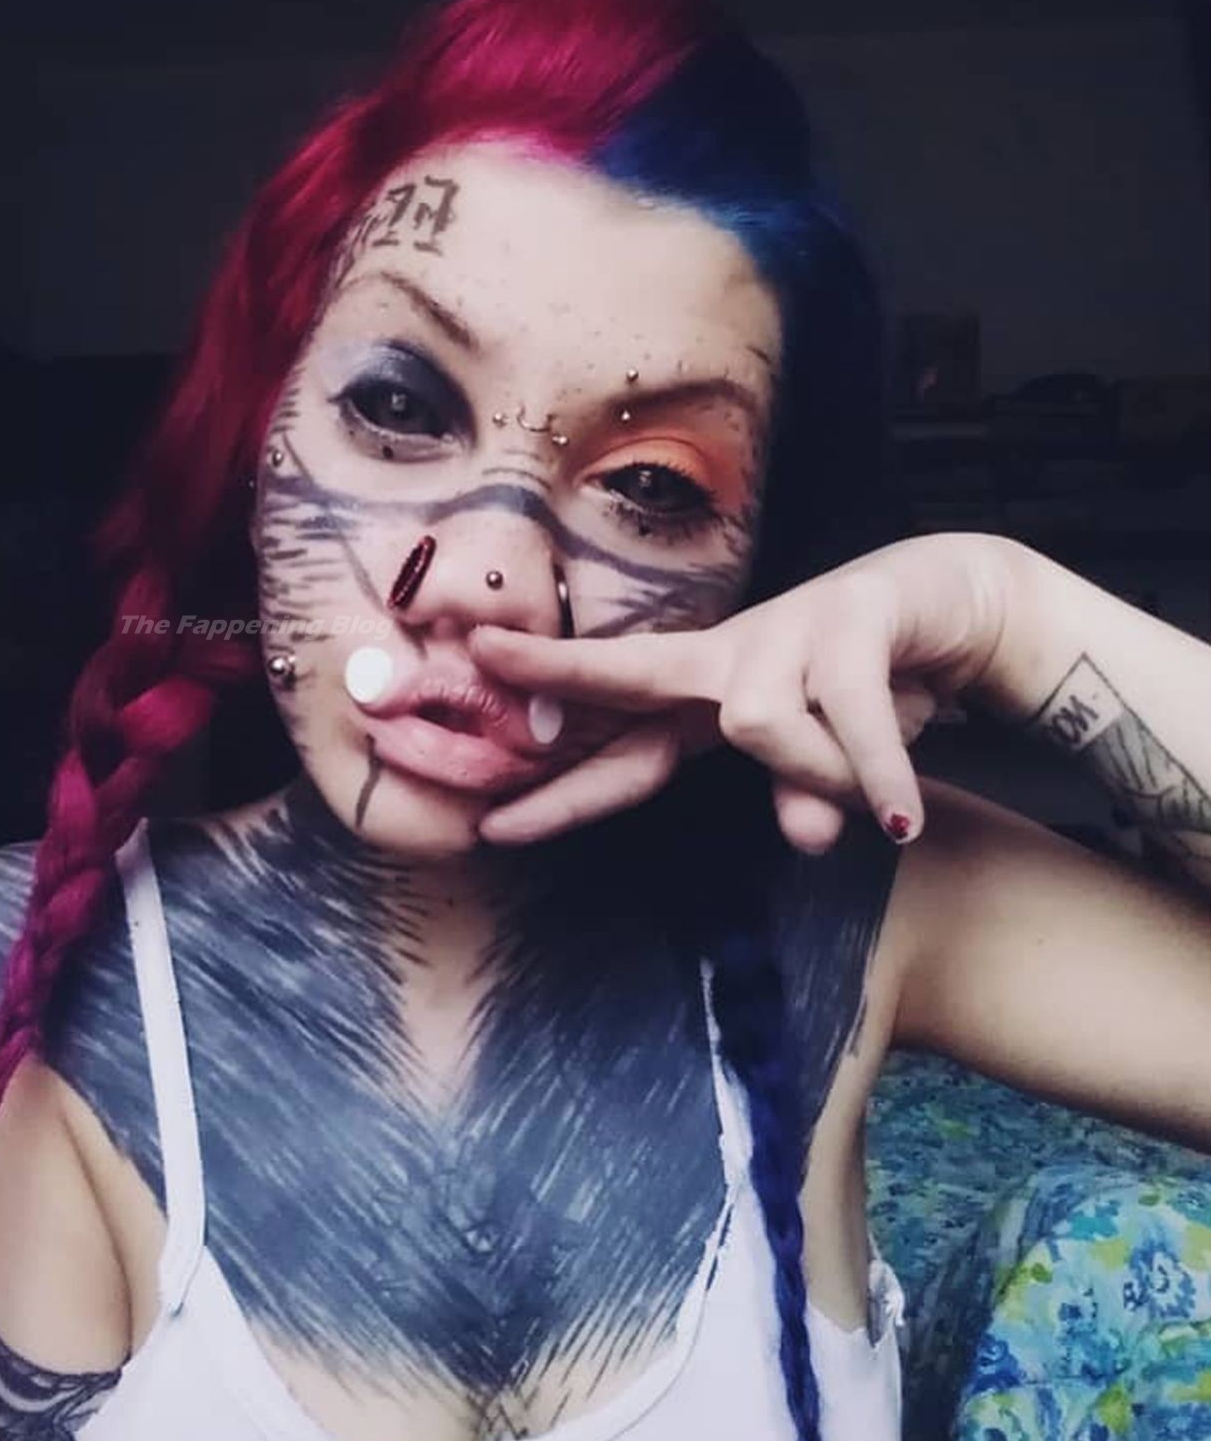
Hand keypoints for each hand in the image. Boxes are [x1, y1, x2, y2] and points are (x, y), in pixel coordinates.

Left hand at [468, 533, 1017, 853]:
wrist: (958, 603)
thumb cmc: (871, 685)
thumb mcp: (826, 760)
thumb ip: (804, 796)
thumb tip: (807, 838)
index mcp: (710, 693)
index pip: (617, 721)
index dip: (556, 752)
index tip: (482, 770)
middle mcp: (734, 655)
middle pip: (633, 667)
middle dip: (561, 666)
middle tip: (487, 657)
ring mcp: (789, 627)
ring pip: (761, 726)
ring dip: (826, 778)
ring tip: (884, 801)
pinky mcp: (855, 617)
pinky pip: (851, 717)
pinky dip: (879, 776)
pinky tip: (905, 818)